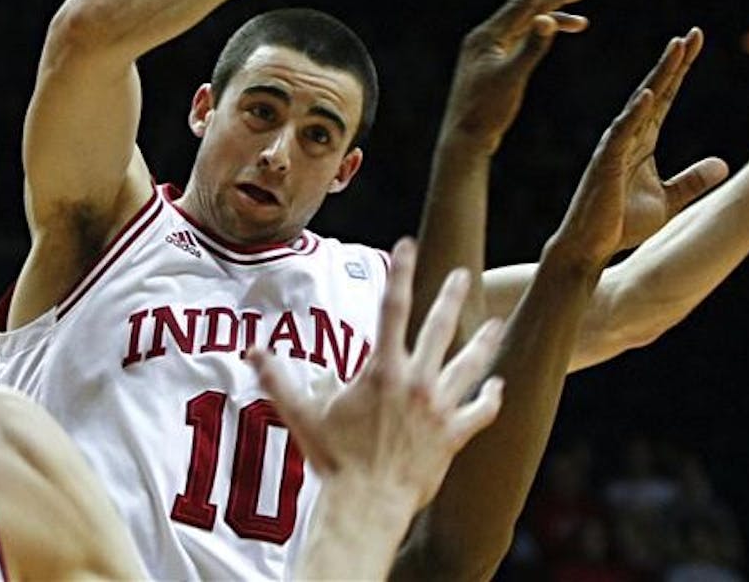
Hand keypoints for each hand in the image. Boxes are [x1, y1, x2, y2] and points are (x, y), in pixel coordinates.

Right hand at [249, 238, 504, 513]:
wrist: (368, 502)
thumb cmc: (334, 459)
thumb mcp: (301, 415)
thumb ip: (278, 380)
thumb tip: (252, 351)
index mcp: (382, 370)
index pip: (392, 308)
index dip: (400, 272)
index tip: (407, 245)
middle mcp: (416, 381)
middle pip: (439, 328)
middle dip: (451, 296)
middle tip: (463, 273)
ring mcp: (439, 408)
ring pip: (469, 366)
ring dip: (483, 343)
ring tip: (495, 324)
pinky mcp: (453, 436)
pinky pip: (479, 412)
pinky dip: (490, 399)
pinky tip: (497, 388)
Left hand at [445, 0, 589, 150]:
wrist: (464, 139)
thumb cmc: (486, 111)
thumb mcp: (512, 78)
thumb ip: (532, 48)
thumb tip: (548, 18)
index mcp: (487, 37)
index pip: (520, 3)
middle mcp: (486, 39)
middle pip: (525, 11)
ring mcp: (489, 51)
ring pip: (525, 27)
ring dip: (552, 21)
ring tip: (582, 22)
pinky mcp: (493, 65)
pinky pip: (520, 41)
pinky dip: (539, 38)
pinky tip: (554, 38)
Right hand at [616, 28, 728, 249]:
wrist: (591, 248)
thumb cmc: (621, 225)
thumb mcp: (669, 201)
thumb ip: (692, 181)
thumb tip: (723, 165)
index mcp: (643, 142)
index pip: (664, 98)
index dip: (680, 71)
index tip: (695, 42)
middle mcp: (628, 137)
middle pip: (654, 92)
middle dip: (673, 64)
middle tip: (691, 35)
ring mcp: (615, 148)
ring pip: (639, 105)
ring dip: (657, 77)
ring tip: (675, 51)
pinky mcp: (606, 164)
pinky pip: (621, 134)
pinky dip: (634, 114)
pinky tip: (647, 94)